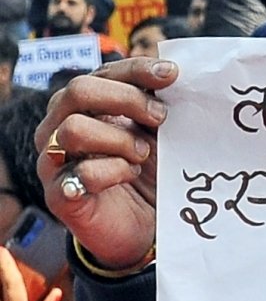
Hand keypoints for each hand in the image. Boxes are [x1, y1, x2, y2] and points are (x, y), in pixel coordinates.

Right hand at [35, 57, 177, 269]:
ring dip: (119, 139)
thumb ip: (156, 107)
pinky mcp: (60, 195)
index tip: (171, 75)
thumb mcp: (155, 136)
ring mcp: (54, 161)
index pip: (101, 73)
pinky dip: (113, 171)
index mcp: (83, 107)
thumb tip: (175, 74)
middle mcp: (59, 127)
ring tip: (142, 155)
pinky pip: (80, 173)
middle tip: (160, 117)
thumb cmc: (146, 176)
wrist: (141, 231)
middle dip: (127, 99)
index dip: (135, 70)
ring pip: (74, 129)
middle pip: (79, 91)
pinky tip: (130, 175)